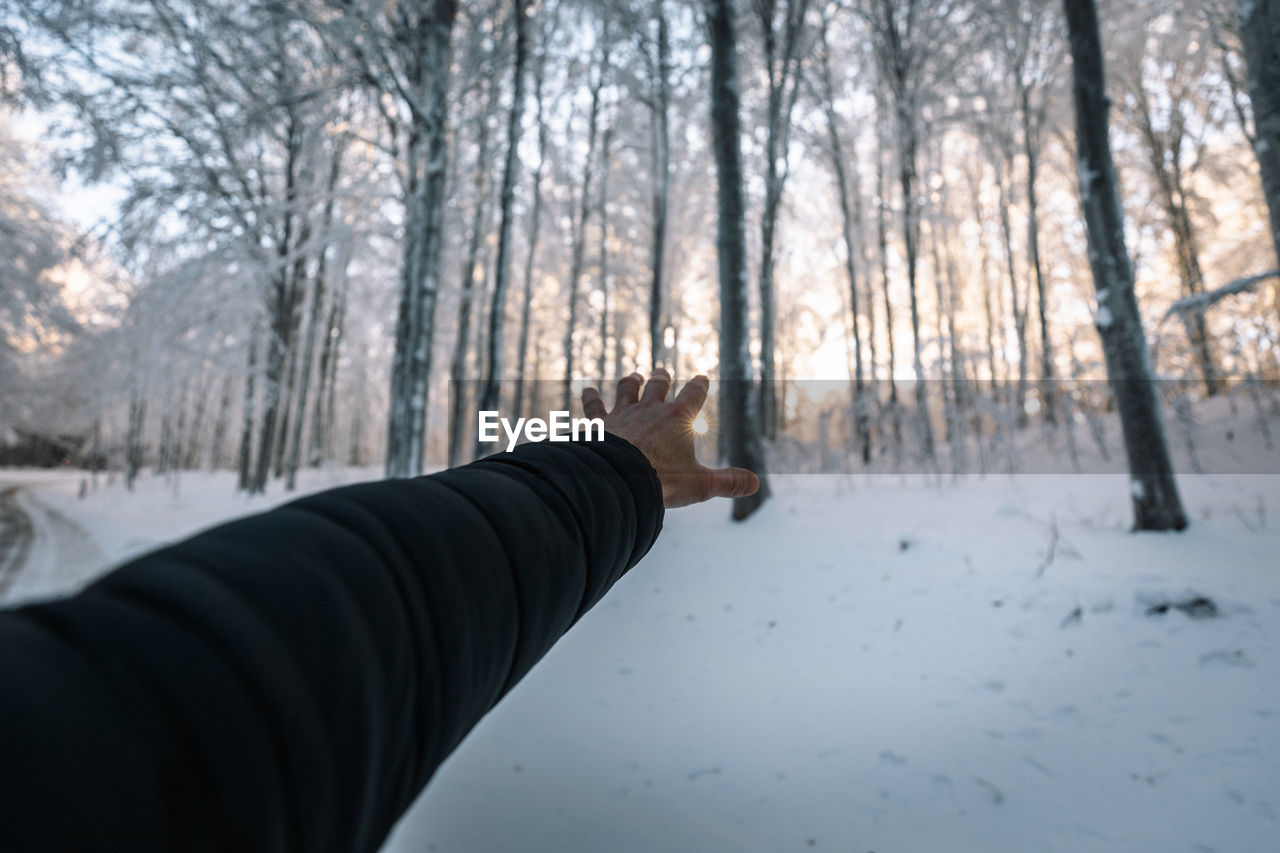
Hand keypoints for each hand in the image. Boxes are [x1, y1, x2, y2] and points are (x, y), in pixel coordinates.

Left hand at [582, 369, 759, 508]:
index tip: (701, 377)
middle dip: (662, 378)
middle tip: (662, 371)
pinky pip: (594, 406)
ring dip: (630, 382)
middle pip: (658, 387)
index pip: (693, 395)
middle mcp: (650, 409)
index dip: (699, 386)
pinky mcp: (598, 424)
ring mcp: (622, 414)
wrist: (616, 479)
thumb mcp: (700, 485)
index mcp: (678, 418)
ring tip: (632, 376)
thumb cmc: (661, 481)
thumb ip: (727, 482)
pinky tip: (586, 390)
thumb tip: (754, 483)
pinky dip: (590, 398)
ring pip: (627, 390)